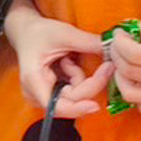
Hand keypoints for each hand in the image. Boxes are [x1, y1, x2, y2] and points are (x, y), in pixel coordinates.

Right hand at [5, 5, 108, 119]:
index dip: (77, 108)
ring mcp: (44, 96)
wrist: (27, 32)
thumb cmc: (39, 33)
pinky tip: (68, 64)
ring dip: (80, 78)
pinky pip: (74, 94)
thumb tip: (114, 48)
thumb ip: (89, 43)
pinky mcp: (53, 95)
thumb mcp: (64, 33)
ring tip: (69, 58)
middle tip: (107, 66)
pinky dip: (77, 78)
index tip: (95, 105)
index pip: (56, 106)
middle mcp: (36, 94)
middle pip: (71, 101)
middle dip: (90, 83)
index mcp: (33, 81)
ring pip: (75, 98)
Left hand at [105, 12, 140, 114]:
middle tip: (119, 45)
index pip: (133, 55)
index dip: (119, 43)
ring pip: (131, 95)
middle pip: (129, 74)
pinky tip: (140, 77)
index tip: (119, 33)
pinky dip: (136, 93)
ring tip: (125, 63)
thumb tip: (128, 28)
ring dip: (122, 78)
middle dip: (116, 57)